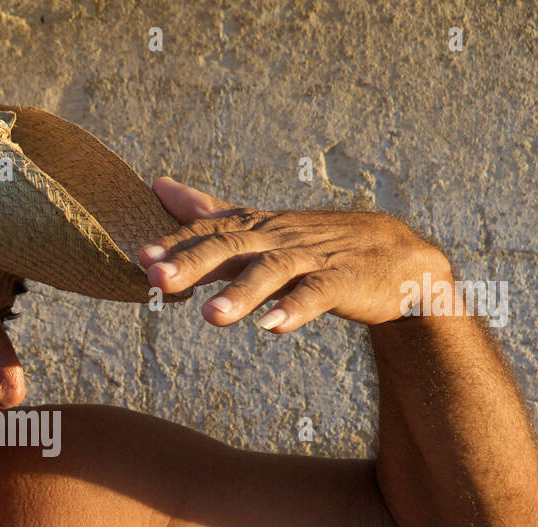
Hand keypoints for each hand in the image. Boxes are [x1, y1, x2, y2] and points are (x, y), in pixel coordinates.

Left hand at [139, 177, 449, 332]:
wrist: (400, 259)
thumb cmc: (319, 246)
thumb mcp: (262, 226)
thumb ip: (210, 213)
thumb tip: (159, 187)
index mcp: (257, 229)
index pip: (210, 231)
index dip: (174, 243)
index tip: (137, 255)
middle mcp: (279, 239)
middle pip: (232, 247)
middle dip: (193, 262)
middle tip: (157, 278)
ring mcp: (312, 259)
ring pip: (272, 271)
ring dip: (241, 293)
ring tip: (211, 317)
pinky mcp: (343, 282)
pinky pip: (317, 296)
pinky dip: (295, 310)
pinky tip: (272, 329)